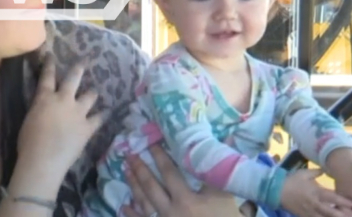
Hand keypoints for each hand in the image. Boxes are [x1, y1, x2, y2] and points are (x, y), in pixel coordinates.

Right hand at [16, 59, 102, 178]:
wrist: (43, 160)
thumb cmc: (28, 142)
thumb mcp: (29, 119)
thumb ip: (39, 109)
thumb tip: (43, 108)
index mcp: (44, 97)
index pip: (47, 75)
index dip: (50, 63)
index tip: (52, 55)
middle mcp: (63, 100)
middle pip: (73, 78)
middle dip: (78, 68)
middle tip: (83, 62)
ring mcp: (78, 112)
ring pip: (90, 95)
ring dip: (91, 93)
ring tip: (94, 92)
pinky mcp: (88, 127)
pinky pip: (99, 118)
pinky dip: (102, 115)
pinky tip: (106, 113)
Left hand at [121, 145, 240, 216]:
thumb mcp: (225, 198)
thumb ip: (219, 172)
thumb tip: (228, 141)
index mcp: (186, 200)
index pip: (169, 173)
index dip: (159, 156)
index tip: (150, 143)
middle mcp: (171, 211)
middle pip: (150, 186)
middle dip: (139, 168)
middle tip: (129, 154)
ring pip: (144, 203)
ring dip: (133, 186)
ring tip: (125, 170)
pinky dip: (132, 214)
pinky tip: (124, 206)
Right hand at [280, 168, 351, 216]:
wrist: (276, 190)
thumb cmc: (291, 181)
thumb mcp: (303, 173)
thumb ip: (316, 172)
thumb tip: (325, 169)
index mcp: (315, 192)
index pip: (331, 198)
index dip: (342, 201)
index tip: (351, 204)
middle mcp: (314, 203)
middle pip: (331, 212)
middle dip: (342, 215)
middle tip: (351, 215)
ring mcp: (309, 211)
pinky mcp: (305, 216)